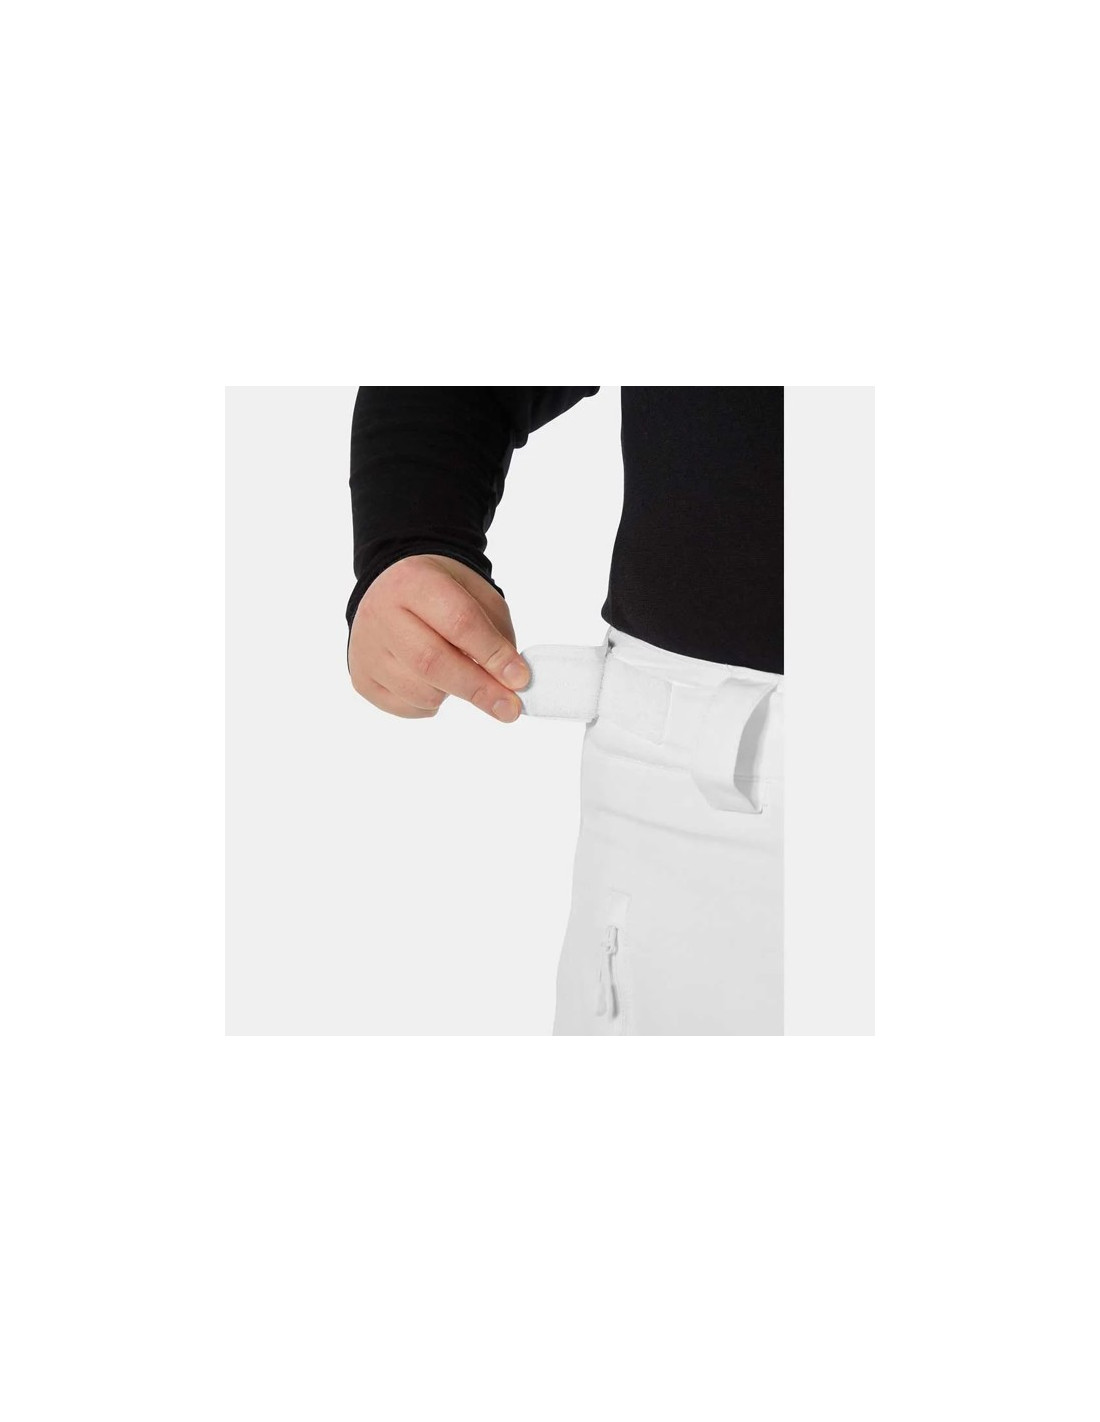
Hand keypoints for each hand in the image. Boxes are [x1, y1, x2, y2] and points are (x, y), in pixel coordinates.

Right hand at [349, 554, 529, 720]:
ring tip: (457, 671)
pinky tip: (431, 680)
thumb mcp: (476, 596)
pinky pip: (407, 708)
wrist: (391, 590)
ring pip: (421, 691)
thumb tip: (512, 683)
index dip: (492, 654)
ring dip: (453, 693)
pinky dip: (431, 703)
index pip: (458, 622)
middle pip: (433, 662)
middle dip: (479, 689)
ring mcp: (365, 648)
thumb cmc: (441, 594)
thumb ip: (497, 635)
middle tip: (509, 708)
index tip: (520, 679)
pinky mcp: (361, 678)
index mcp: (413, 581)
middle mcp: (380, 612)